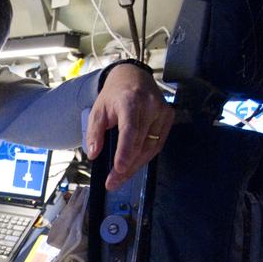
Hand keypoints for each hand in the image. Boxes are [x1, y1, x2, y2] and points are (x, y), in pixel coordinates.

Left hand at [86, 64, 172, 190]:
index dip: (125, 151)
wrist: (133, 77)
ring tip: (119, 179)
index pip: (130, 129)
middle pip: (140, 143)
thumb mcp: (97, 110)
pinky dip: (145, 157)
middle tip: (112, 183)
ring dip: (135, 166)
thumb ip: (94, 132)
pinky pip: (157, 144)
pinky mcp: (169, 117)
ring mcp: (162, 112)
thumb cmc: (114, 96)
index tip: (119, 169)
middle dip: (126, 167)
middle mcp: (150, 106)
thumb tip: (94, 155)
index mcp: (130, 101)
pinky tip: (133, 166)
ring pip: (150, 147)